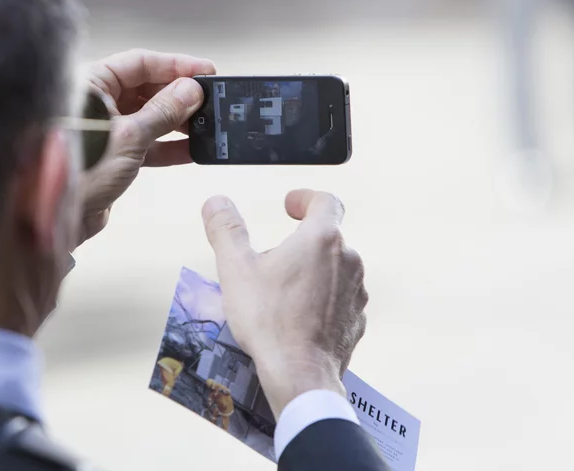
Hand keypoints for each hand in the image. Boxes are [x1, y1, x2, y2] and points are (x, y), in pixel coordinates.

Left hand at [76, 49, 215, 245]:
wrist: (54, 219)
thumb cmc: (77, 170)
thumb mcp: (128, 137)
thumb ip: (163, 112)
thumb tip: (190, 91)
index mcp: (90, 85)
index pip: (139, 63)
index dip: (175, 66)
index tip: (205, 72)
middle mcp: (95, 103)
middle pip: (146, 89)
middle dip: (179, 96)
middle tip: (209, 101)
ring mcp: (105, 131)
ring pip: (149, 118)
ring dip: (178, 123)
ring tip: (206, 125)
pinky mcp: (111, 157)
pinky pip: (146, 145)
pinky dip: (168, 147)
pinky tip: (192, 150)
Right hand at [202, 189, 367, 417]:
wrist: (300, 374)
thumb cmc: (269, 321)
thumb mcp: (236, 268)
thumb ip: (225, 229)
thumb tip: (216, 202)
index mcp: (322, 239)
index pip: (325, 200)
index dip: (305, 198)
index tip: (290, 205)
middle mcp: (348, 260)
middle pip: (325, 237)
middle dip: (299, 243)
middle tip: (270, 261)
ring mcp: (356, 291)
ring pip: (334, 269)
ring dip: (311, 272)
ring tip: (280, 293)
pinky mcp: (357, 319)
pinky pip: (339, 299)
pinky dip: (321, 299)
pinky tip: (297, 317)